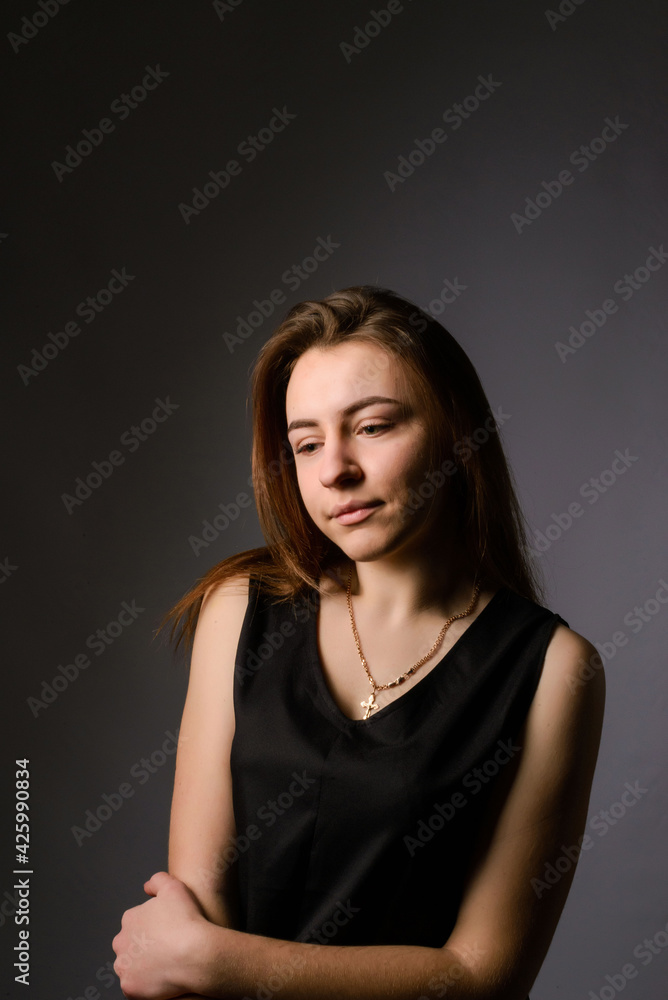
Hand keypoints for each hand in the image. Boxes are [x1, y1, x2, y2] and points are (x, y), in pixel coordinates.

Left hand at [112, 871, 207, 999]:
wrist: (195, 954)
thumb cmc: (186, 921)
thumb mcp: (174, 887)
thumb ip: (157, 881)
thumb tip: (147, 887)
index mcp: (130, 919)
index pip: (137, 923)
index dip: (154, 927)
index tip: (167, 931)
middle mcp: (121, 942)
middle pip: (131, 946)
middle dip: (144, 947)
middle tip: (166, 949)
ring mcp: (124, 966)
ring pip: (131, 966)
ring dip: (143, 966)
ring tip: (165, 964)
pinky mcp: (130, 987)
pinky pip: (136, 986)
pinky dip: (146, 984)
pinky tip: (162, 978)